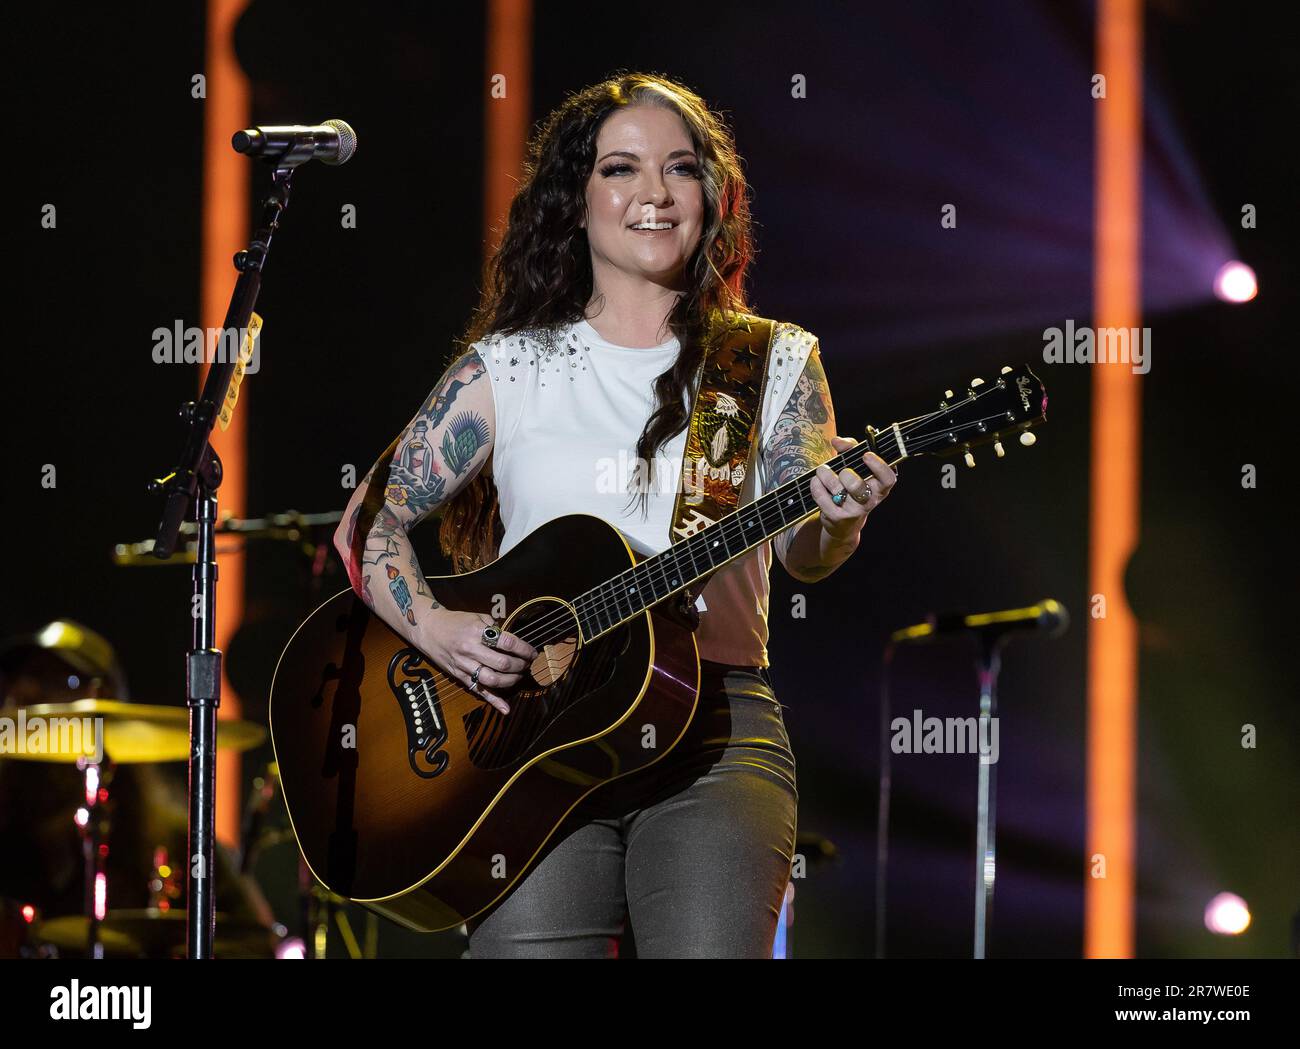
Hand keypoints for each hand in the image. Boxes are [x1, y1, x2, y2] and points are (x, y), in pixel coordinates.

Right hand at [418, 609, 538, 715]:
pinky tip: (506, 709)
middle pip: (502, 663)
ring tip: (519, 675)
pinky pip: (478, 691)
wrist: (428, 629)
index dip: (524, 649)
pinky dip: (493, 701)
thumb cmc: (455, 622)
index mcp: (477, 632)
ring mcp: (464, 665)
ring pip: (492, 680)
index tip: (533, 652)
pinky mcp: (460, 676)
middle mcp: (470, 650)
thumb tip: (513, 640)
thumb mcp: (476, 616)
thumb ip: (495, 627)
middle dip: (520, 665)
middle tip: (527, 664)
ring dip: (511, 680)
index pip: (507, 643)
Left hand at [811, 435, 896, 540]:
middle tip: (840, 469)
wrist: (844, 523)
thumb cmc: (851, 486)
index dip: (878, 466)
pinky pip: (823, 498)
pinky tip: (816, 481)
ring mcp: (853, 511)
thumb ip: (849, 449)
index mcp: (879, 487)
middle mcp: (869, 500)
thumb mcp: (855, 466)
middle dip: (844, 473)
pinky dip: (816, 486)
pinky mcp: (837, 517)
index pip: (888, 478)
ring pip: (838, 490)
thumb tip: (837, 441)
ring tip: (822, 470)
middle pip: (858, 486)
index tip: (866, 455)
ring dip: (826, 475)